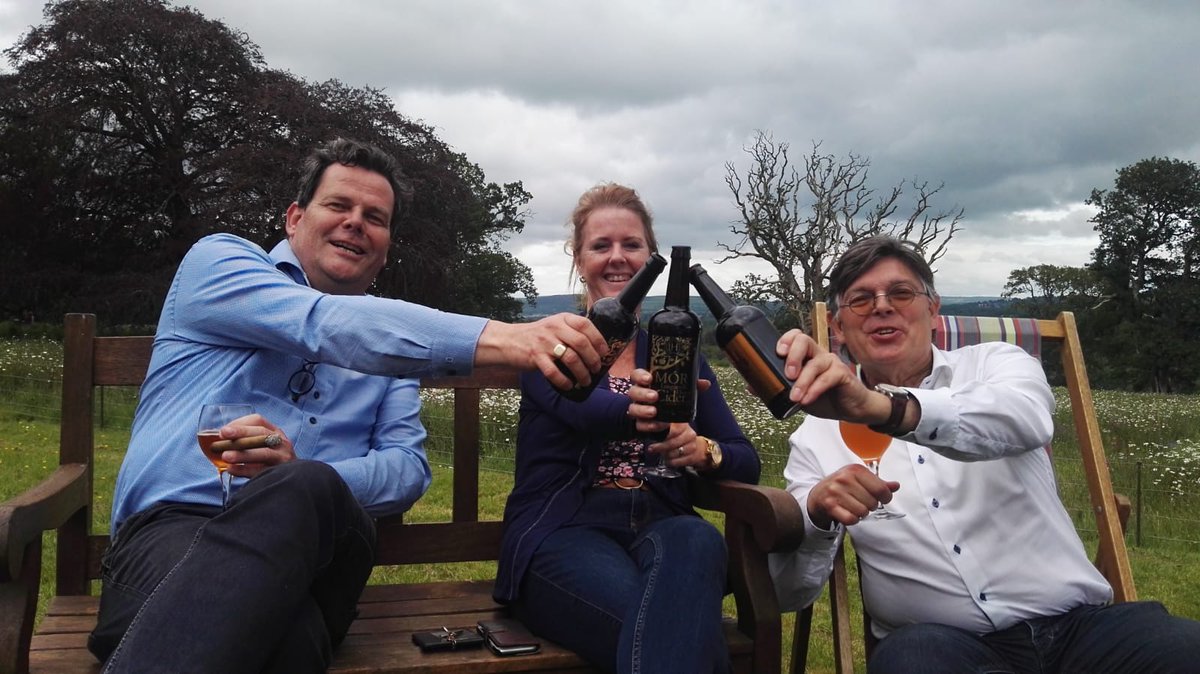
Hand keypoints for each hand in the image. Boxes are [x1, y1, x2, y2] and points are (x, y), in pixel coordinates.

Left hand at [211, 413, 294, 477]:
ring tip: (225, 456)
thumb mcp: (262, 446)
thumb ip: (245, 441)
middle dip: (241, 433)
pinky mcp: (280, 473)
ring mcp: (283, 458)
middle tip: (222, 435)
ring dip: (243, 454)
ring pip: (264, 453)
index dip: (240, 424)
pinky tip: (231, 470)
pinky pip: (261, 471)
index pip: (258, 421)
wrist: (292, 480)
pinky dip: (245, 470)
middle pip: (261, 434)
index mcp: (275, 432)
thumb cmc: (270, 461)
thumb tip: (218, 441)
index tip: (223, 431)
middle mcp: (281, 442)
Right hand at [475, 313, 607, 388]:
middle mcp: (554, 328)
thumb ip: (572, 331)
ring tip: (586, 380)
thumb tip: (597, 348)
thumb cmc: (537, 336)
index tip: (605, 352)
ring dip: (582, 373)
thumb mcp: (554, 325)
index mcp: (562, 319)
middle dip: (593, 359)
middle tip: (597, 369)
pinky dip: (564, 382)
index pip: (586, 325)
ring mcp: (544, 342)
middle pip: (581, 343)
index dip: (598, 339)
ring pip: (571, 358)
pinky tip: (569, 386)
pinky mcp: (535, 357)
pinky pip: (554, 372)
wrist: (509, 340)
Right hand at [625, 368, 710, 433]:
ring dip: (643, 410)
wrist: (667, 421)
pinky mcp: (641, 424)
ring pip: (633, 409)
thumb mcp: (681, 391)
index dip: (640, 376)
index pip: (636, 375)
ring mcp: (638, 410)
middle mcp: (639, 396)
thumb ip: (691, 386)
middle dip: (642, 394)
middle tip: (655, 396)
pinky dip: (649, 426)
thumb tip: (706, 384)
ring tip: (654, 412)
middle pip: (633, 392)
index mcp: (646, 383)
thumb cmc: (671, 399)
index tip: (649, 378)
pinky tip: (659, 426)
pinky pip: (640, 425)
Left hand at [775, 329, 881, 422]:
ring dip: (803, 381)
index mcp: (806, 355)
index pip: (796, 336)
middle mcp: (818, 354)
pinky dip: (814, 389)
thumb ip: (781, 388)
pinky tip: (807, 400)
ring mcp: (831, 362)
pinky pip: (827, 378)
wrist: (851, 408)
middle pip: (804, 340)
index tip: (777, 353)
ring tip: (794, 397)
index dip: (786, 340)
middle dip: (793, 356)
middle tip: (788, 375)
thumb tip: (754, 387)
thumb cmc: (825, 397)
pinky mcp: (842, 374)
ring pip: (815, 363)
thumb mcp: (798, 393)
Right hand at [805, 464, 899, 528]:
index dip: (886, 497)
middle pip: (873, 502)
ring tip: (854, 506)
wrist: (818, 494)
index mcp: (855, 470)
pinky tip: (847, 512)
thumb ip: (879, 483)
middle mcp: (845, 479)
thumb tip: (896, 486)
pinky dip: (852, 519)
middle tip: (862, 502)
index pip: (881, 489)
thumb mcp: (860, 479)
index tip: (882, 498)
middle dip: (871, 506)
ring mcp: (836, 491)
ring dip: (861, 513)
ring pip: (863, 512)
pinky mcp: (829, 505)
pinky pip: (851, 519)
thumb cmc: (843, 486)